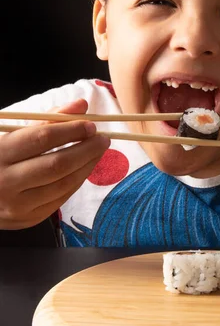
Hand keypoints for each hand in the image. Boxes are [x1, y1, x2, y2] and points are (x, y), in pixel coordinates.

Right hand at [0, 99, 109, 228]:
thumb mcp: (14, 135)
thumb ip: (48, 119)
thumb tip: (81, 105)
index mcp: (0, 153)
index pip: (43, 138)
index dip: (71, 130)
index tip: (91, 125)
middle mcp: (7, 181)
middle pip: (57, 164)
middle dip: (86, 150)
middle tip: (103, 139)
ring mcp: (17, 205)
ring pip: (63, 184)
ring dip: (87, 166)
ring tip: (98, 152)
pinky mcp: (28, 219)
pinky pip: (60, 198)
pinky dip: (77, 181)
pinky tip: (85, 168)